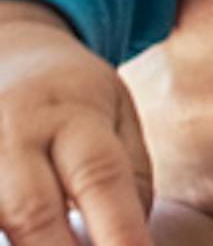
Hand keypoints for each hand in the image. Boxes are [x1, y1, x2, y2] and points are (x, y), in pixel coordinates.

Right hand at [0, 0, 149, 245]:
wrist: (10, 55)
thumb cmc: (76, 101)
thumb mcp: (118, 117)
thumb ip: (129, 177)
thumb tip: (132, 242)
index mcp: (72, 114)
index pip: (99, 176)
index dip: (118, 229)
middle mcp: (14, 131)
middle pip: (32, 208)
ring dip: (19, 244)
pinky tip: (16, 241)